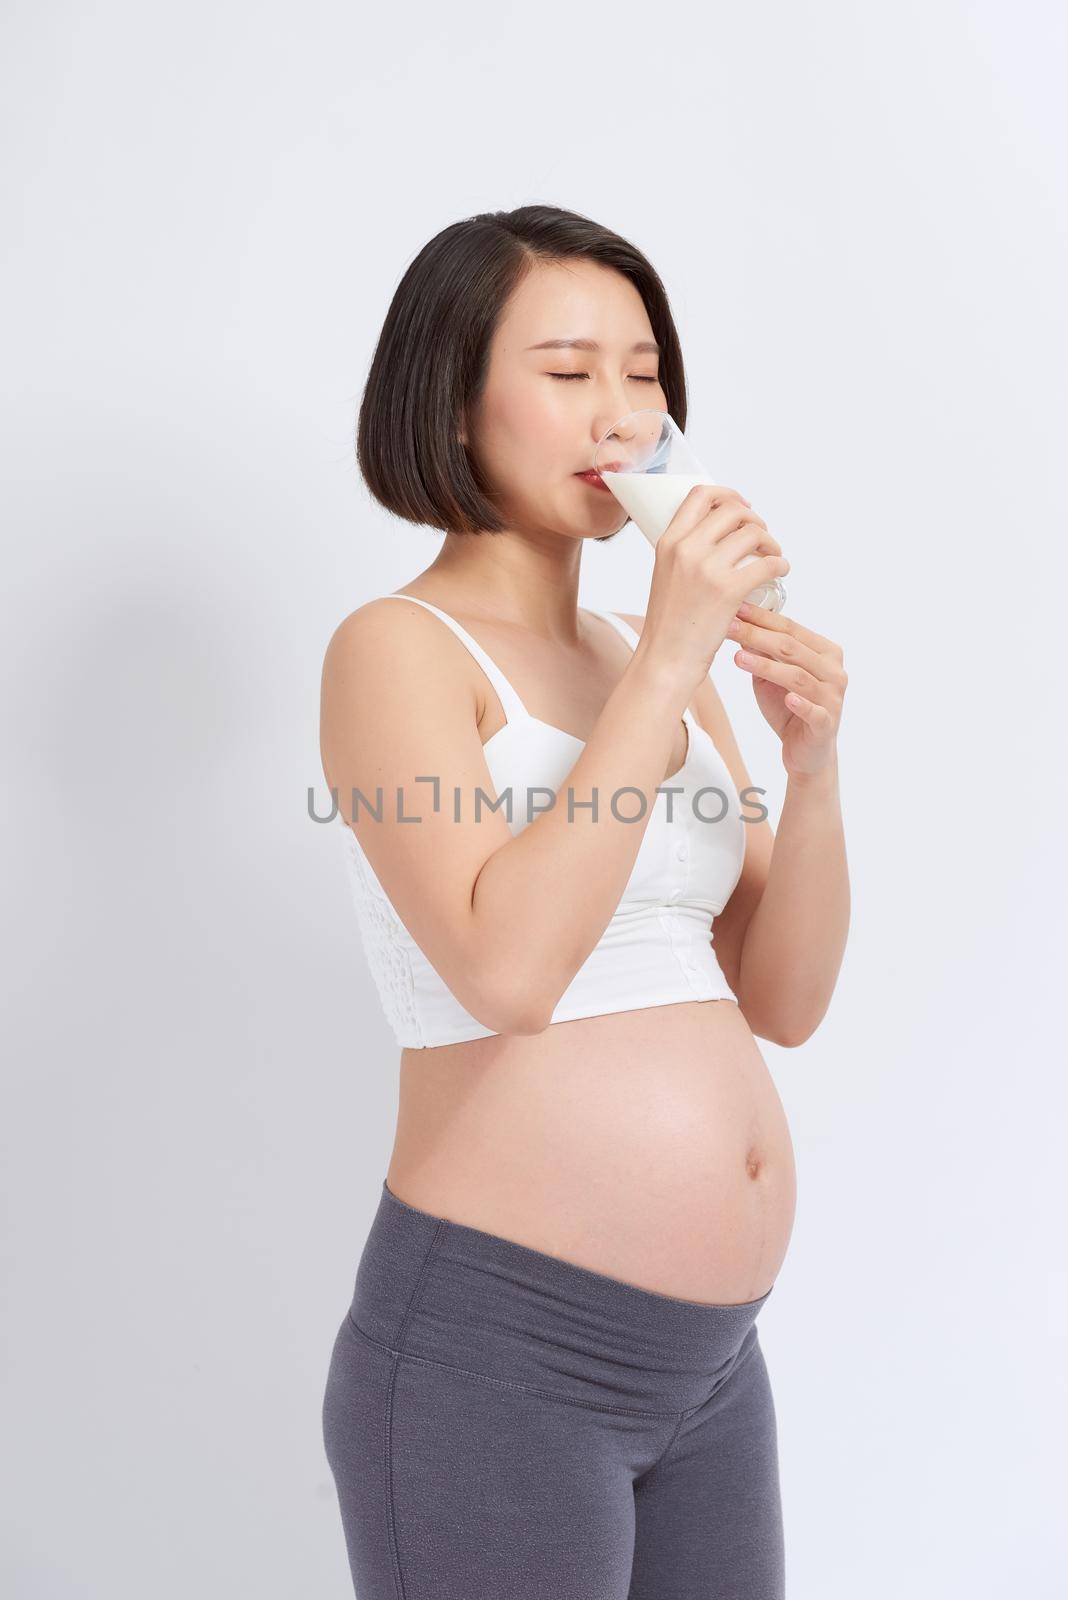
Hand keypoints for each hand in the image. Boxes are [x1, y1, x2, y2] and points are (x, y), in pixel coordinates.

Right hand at [640, 484, 789, 698]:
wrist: (666, 659)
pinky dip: (780, 565)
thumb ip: (685, 552)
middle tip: (761, 538)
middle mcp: (687, 549)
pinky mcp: (728, 591)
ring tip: (772, 557)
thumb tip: (717, 535)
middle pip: (734, 511)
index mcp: (669, 542)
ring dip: (771, 542)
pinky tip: (780, 572)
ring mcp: (707, 569)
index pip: (701, 495)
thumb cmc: (668, 624)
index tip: (742, 506)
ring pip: (754, 533)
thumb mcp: (665, 575)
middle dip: (755, 520)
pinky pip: (768, 564)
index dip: (728, 495)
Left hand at [725, 600, 845, 777]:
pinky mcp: (827, 724)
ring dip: (767, 666)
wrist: (807, 752)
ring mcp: (833, 698)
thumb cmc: (789, 708)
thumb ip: (761, 653)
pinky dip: (801, 704)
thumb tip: (738, 622)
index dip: (762, 618)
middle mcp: (834, 671)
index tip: (735, 608)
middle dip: (758, 636)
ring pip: (798, 677)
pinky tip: (787, 699)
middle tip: (729, 627)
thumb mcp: (771, 677)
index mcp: (825, 652)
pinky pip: (814, 711)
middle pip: (792, 649)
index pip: (791, 629)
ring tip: (738, 658)